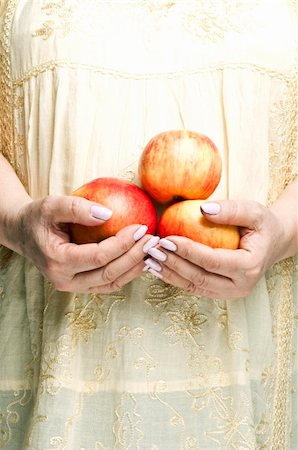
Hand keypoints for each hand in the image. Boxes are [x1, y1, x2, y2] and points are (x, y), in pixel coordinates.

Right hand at [11, 195, 155, 292]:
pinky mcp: (81, 285)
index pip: (98, 257)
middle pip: (109, 274)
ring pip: (111, 284)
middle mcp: (65, 280)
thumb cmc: (38, 217)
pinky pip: (108, 283)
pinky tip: (140, 259)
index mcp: (57, 261)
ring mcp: (73, 286)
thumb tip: (108, 213)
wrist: (24, 233)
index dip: (122, 244)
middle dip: (134, 257)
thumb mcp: (52, 205)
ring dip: (134, 269)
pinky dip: (126, 273)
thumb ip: (77, 208)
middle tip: (152, 240)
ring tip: (152, 251)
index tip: (141, 228)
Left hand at [144, 199, 290, 298]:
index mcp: (249, 266)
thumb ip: (231, 210)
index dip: (187, 251)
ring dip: (169, 274)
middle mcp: (240, 286)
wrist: (273, 243)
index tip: (167, 239)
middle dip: (172, 264)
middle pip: (199, 277)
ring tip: (149, 260)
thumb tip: (203, 209)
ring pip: (194, 286)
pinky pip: (195, 287)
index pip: (212, 261)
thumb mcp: (253, 211)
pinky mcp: (221, 293)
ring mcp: (230, 293)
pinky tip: (159, 268)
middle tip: (152, 249)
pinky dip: (175, 278)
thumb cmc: (263, 225)